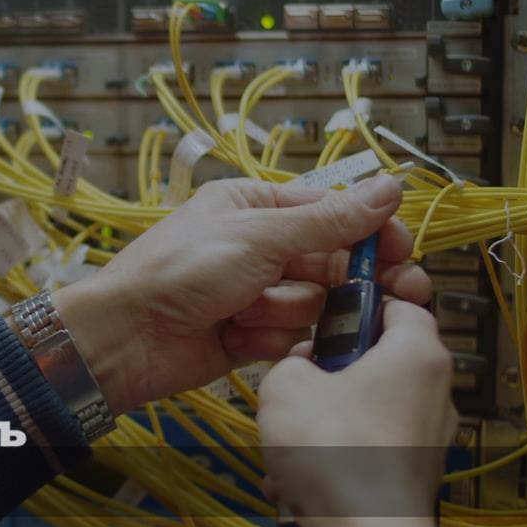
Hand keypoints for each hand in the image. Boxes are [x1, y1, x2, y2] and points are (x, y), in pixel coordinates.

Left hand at [52, 174, 430, 412]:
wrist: (128, 337)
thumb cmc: (178, 273)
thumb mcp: (258, 237)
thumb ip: (328, 221)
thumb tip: (388, 188)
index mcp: (254, 206)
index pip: (331, 213)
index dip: (368, 233)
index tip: (399, 251)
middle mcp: (258, 246)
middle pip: (331, 262)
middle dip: (337, 281)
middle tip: (368, 295)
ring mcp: (255, 291)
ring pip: (313, 303)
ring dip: (283, 311)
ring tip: (242, 311)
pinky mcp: (250, 333)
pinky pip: (289, 336)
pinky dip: (266, 339)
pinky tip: (233, 336)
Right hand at [256, 300, 457, 526]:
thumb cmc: (337, 455)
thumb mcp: (286, 383)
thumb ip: (292, 360)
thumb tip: (299, 367)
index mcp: (417, 354)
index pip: (400, 304)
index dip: (360, 304)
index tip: (332, 311)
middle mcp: (435, 393)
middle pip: (382, 360)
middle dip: (335, 368)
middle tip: (303, 375)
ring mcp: (429, 437)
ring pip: (371, 406)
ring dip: (331, 414)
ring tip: (295, 432)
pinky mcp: (413, 473)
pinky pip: (369, 446)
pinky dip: (339, 453)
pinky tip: (304, 470)